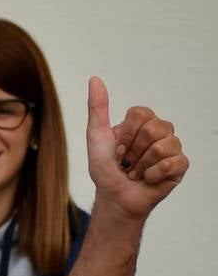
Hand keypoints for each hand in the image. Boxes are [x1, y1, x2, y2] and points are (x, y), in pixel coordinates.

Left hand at [86, 77, 187, 221]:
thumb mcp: (96, 136)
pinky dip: (152, 175)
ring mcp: (172, 148)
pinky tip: (147, 179)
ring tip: (135, 172)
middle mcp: (160, 131)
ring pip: (162, 146)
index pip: (141, 113)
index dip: (125, 134)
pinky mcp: (180, 166)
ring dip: (141, 165)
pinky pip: (171, 163)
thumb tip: (95, 79)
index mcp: (143, 122)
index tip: (117, 148)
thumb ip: (97, 108)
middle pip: (153, 129)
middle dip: (132, 151)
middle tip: (126, 162)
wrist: (113, 197)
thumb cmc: (104, 168)